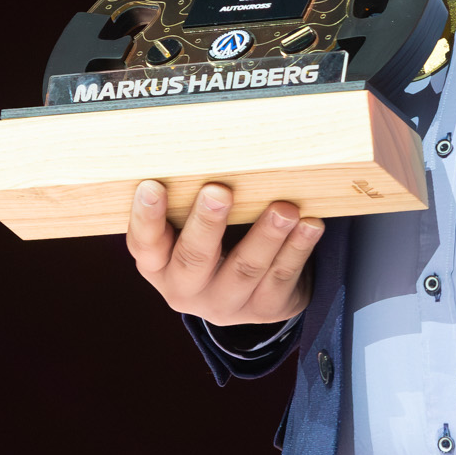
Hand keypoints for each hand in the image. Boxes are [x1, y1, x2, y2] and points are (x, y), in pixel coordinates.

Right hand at [127, 180, 323, 328]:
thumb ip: (190, 197)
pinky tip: (310, 225)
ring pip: (245, 269)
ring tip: (283, 208)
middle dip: (207, 223)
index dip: (146, 217)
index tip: (152, 186)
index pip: (145, 243)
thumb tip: (206, 145)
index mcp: (158, 265)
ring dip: (266, 235)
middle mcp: (186, 289)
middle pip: (194, 258)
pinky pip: (282, 277)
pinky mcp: (265, 309)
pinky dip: (298, 248)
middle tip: (219, 191)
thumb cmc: (215, 239)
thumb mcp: (191, 226)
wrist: (253, 290)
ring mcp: (226, 303)